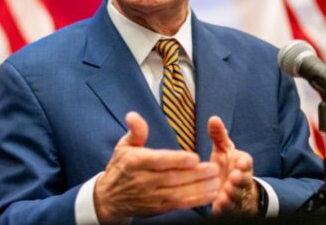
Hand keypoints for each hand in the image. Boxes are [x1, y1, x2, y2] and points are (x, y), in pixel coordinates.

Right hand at [94, 112, 220, 223]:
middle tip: (214, 168)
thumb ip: (135, 131)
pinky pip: (179, 205)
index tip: (195, 157)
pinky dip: (196, 201)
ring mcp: (150, 196)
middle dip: (196, 174)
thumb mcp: (123, 146)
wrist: (109, 198)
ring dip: (200, 188)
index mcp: (135, 162)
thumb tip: (134, 115)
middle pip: (173, 177)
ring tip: (216, 181)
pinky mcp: (157, 209)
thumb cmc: (120, 168)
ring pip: (178, 193)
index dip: (178, 160)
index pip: (159, 161)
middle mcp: (143, 180)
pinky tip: (209, 194)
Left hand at [208, 116, 258, 214]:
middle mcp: (242, 179)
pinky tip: (218, 206)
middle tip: (233, 178)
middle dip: (240, 180)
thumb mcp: (224, 149)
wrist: (231, 187)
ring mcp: (237, 193)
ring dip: (232, 195)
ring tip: (224, 193)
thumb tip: (213, 118)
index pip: (247, 162)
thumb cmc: (227, 164)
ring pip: (238, 196)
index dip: (244, 163)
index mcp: (242, 164)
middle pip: (245, 181)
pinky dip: (225, 207)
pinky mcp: (231, 206)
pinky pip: (231, 208)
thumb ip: (219, 135)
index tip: (239, 163)